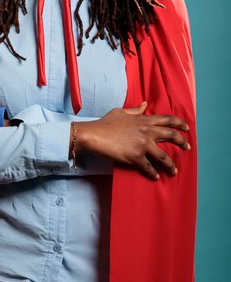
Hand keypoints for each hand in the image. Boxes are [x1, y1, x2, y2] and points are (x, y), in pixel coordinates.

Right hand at [76, 101, 190, 180]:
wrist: (93, 135)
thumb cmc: (105, 123)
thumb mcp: (121, 112)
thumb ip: (135, 110)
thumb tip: (145, 104)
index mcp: (143, 120)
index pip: (167, 119)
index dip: (179, 124)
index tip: (186, 129)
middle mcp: (146, 132)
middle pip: (171, 136)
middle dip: (182, 143)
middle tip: (187, 148)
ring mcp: (142, 145)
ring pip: (163, 157)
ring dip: (171, 165)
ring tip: (174, 171)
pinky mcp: (135, 157)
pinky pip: (149, 167)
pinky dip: (153, 173)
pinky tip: (155, 177)